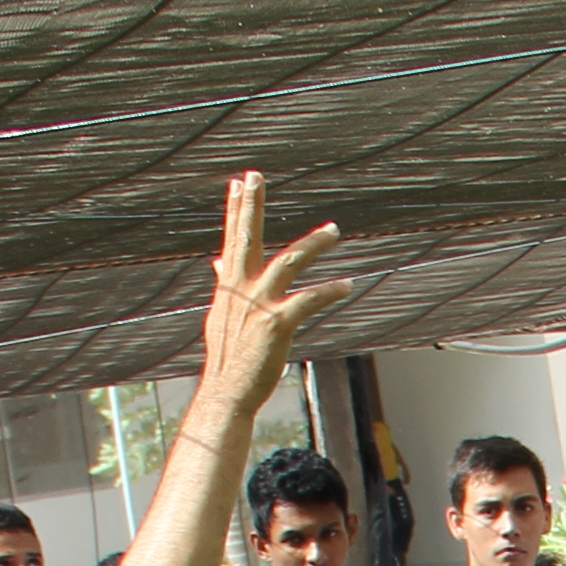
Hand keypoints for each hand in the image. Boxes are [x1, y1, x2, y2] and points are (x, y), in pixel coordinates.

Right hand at [194, 171, 351, 418]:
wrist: (227, 391)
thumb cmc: (230, 356)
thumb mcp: (222, 314)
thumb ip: (224, 284)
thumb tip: (217, 262)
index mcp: (229, 285)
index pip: (231, 239)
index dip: (235, 209)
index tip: (239, 182)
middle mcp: (240, 288)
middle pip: (245, 237)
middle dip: (249, 205)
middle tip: (256, 175)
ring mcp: (258, 304)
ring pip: (288, 262)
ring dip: (313, 244)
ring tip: (334, 230)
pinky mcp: (276, 324)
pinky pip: (308, 300)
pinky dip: (330, 291)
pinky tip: (347, 284)